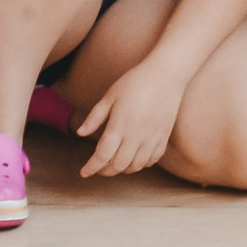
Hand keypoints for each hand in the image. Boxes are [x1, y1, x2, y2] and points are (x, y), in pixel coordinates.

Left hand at [76, 50, 186, 181]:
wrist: (167, 74)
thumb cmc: (135, 82)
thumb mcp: (110, 96)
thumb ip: (95, 117)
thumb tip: (80, 133)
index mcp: (119, 125)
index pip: (103, 156)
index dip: (91, 167)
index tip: (84, 172)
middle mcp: (136, 135)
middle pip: (118, 165)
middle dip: (105, 170)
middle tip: (98, 167)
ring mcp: (152, 138)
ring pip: (136, 166)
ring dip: (123, 169)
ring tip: (115, 163)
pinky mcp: (164, 136)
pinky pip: (152, 160)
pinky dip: (141, 164)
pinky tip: (135, 158)